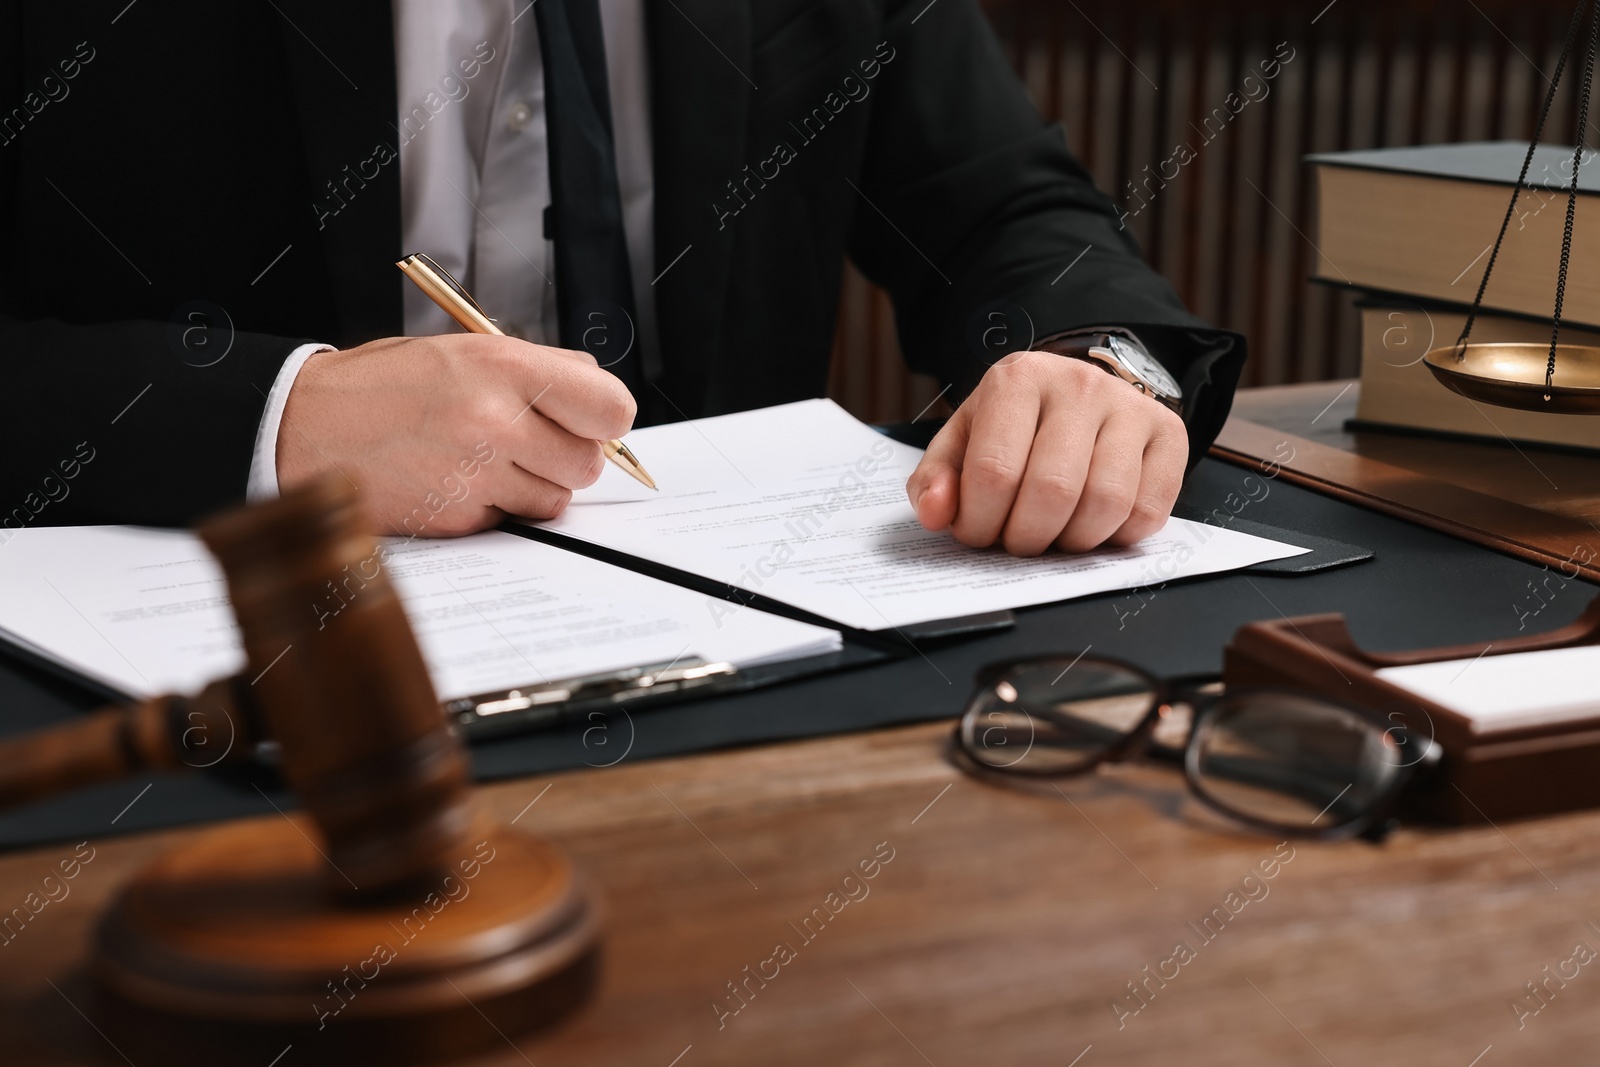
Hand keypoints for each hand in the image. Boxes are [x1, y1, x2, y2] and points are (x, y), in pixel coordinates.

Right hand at [277, 334, 635, 535]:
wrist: (303, 426)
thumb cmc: (385, 386)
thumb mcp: (464, 351)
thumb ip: (538, 370)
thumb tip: (599, 393)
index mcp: (504, 366)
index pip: (611, 408)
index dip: (606, 420)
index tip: (592, 422)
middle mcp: (495, 419)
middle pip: (589, 463)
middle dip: (567, 458)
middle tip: (528, 441)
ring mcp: (476, 474)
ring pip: (555, 499)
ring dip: (533, 487)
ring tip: (484, 458)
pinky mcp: (456, 517)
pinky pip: (510, 521)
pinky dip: (494, 508)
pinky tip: (455, 479)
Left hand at [905, 351, 1186, 555]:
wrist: (1078, 395)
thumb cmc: (1015, 427)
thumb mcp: (964, 442)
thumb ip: (938, 480)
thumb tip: (937, 513)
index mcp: (1019, 379)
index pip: (996, 471)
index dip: (981, 522)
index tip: (978, 531)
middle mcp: (1080, 385)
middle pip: (1053, 491)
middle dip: (1027, 537)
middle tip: (1018, 541)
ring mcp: (1131, 407)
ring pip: (1106, 503)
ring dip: (1074, 541)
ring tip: (1055, 533)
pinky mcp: (1169, 434)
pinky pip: (1148, 511)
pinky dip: (1117, 536)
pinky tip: (1094, 523)